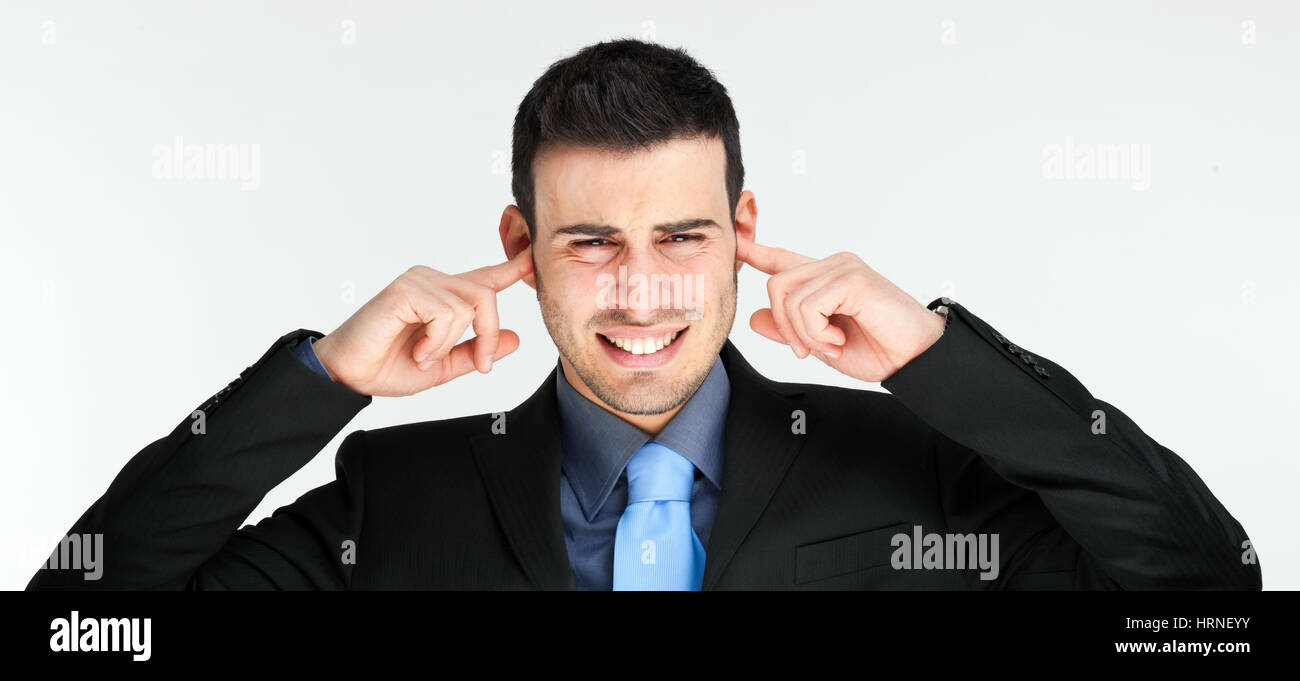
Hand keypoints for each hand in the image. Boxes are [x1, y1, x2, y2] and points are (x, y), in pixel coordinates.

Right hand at [311, 246, 532, 395]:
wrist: (350, 375)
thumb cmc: (387, 366)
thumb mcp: (444, 365)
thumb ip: (477, 351)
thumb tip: (516, 339)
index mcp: (444, 296)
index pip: (485, 278)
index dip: (513, 268)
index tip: (534, 258)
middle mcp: (433, 281)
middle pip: (487, 296)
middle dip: (489, 336)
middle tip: (479, 365)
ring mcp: (419, 280)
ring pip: (469, 306)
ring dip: (451, 343)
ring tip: (423, 355)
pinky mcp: (406, 289)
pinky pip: (447, 313)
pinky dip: (437, 340)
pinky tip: (417, 349)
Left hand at [737, 240, 944, 382]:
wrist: (914, 360)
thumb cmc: (878, 349)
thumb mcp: (821, 344)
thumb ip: (790, 329)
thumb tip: (755, 319)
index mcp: (826, 279)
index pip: (784, 260)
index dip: (757, 253)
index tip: (737, 246)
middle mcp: (833, 266)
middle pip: (776, 286)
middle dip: (785, 326)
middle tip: (809, 350)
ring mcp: (843, 268)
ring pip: (788, 298)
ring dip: (805, 334)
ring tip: (833, 345)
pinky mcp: (852, 278)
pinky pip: (808, 305)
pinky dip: (817, 333)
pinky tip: (839, 340)